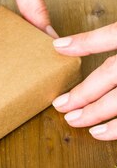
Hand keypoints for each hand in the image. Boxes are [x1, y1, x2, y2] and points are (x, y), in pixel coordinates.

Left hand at [53, 24, 116, 139]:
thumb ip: (114, 34)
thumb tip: (73, 40)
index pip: (115, 34)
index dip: (86, 41)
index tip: (57, 46)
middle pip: (112, 73)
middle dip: (84, 91)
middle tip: (59, 104)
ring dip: (96, 112)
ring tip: (73, 120)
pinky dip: (116, 128)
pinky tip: (99, 133)